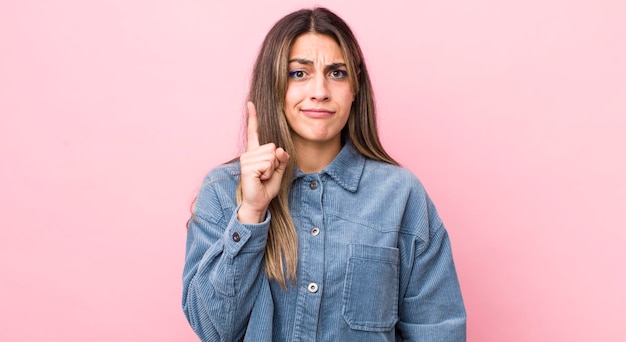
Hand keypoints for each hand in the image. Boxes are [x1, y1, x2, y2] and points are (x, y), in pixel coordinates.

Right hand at [238, 102, 289, 223]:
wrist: (258, 202)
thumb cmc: (266, 187)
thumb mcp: (279, 171)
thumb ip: (282, 159)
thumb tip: (279, 149)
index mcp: (255, 152)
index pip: (254, 132)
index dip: (253, 117)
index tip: (250, 103)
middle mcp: (249, 153)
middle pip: (272, 147)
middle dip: (275, 163)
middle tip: (266, 174)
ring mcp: (246, 160)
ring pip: (271, 156)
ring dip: (271, 169)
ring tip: (262, 177)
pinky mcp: (247, 167)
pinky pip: (268, 164)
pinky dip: (268, 173)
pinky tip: (260, 179)